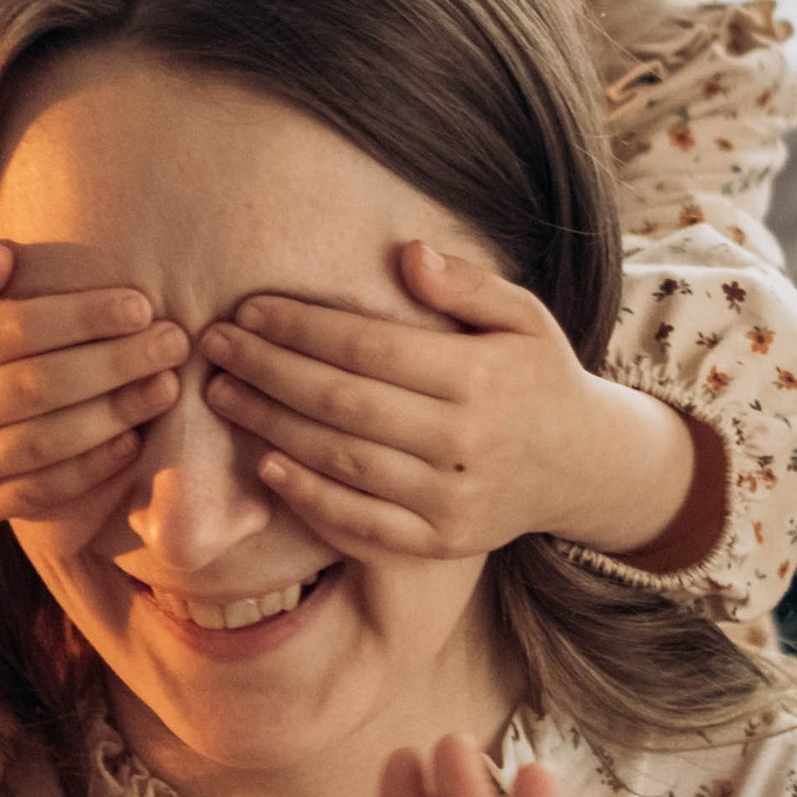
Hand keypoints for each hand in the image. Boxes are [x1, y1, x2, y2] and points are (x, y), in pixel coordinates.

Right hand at [0, 242, 188, 527]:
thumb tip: (2, 260)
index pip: (13, 329)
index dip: (82, 318)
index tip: (141, 306)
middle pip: (37, 386)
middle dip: (114, 364)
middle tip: (173, 342)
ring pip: (45, 443)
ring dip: (115, 415)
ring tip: (167, 386)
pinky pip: (43, 491)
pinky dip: (92, 469)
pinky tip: (134, 438)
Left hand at [197, 239, 716, 565]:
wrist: (581, 466)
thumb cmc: (535, 376)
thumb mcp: (522, 316)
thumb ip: (466, 283)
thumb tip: (406, 254)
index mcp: (482, 379)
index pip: (371, 348)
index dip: (303, 328)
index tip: (250, 309)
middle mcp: (466, 443)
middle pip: (344, 404)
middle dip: (269, 372)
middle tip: (215, 348)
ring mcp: (452, 499)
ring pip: (342, 463)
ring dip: (272, 427)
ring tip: (223, 396)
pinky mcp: (439, 542)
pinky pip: (361, 524)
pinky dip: (308, 497)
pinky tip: (266, 464)